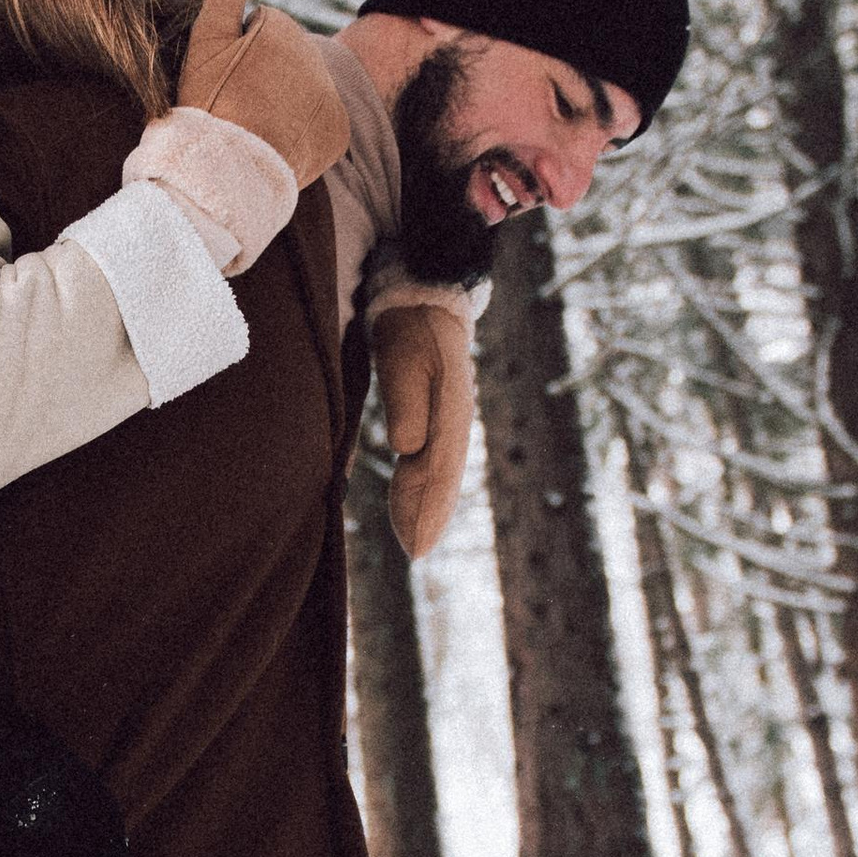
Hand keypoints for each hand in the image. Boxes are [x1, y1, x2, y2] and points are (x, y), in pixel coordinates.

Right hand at [176, 0, 348, 188]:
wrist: (229, 169)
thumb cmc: (210, 105)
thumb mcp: (204, 44)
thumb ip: (221, 1)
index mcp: (284, 30)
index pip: (263, 27)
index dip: (239, 49)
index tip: (225, 76)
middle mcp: (316, 58)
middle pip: (286, 58)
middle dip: (265, 72)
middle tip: (237, 102)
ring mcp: (330, 96)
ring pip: (303, 89)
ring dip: (283, 100)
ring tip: (255, 124)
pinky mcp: (338, 131)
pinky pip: (319, 123)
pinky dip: (302, 130)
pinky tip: (277, 140)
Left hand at [371, 296, 474, 558]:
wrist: (425, 304)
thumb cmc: (411, 331)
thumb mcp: (403, 358)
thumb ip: (405, 402)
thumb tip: (407, 448)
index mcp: (450, 413)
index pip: (439, 469)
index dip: (428, 507)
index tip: (416, 541)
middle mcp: (454, 424)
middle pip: (444, 479)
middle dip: (430, 516)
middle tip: (415, 552)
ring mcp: (448, 423)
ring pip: (441, 475)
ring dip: (429, 509)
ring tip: (416, 544)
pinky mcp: (436, 421)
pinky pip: (433, 464)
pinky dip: (426, 490)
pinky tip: (415, 508)